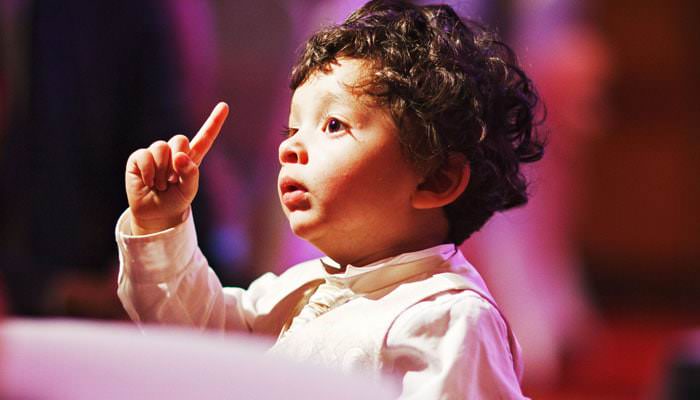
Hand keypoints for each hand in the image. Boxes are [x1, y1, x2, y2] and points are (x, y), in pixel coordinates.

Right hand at [125, 102, 228, 234]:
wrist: (156, 213)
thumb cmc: (175, 200)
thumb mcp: (189, 190)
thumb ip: (190, 173)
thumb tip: (179, 156)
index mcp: (192, 158)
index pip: (205, 137)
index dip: (214, 122)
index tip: (224, 106)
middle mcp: (174, 151)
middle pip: (180, 139)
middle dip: (177, 160)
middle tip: (172, 179)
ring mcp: (156, 153)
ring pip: (161, 147)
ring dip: (162, 171)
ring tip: (161, 184)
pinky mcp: (139, 157)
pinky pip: (145, 155)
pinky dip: (149, 172)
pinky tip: (148, 182)